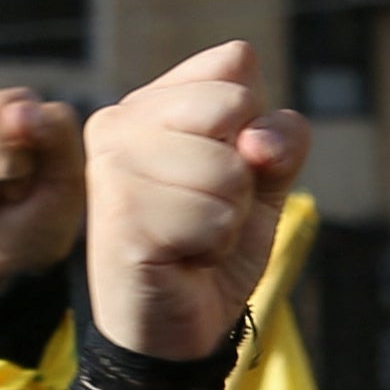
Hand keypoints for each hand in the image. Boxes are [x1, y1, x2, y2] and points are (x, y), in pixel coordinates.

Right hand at [80, 43, 305, 361]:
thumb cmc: (212, 245)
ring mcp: (111, 167)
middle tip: (208, 208)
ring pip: (226, 166)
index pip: (234, 65)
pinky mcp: (119, 216)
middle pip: (231, 104)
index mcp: (150, 103)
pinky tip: (181, 257)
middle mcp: (118, 122)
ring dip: (228, 216)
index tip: (229, 169)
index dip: (257, 123)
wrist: (179, 324)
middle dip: (244, 171)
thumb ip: (278, 143)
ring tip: (193, 236)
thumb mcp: (263, 185)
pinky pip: (211, 216)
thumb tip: (260, 140)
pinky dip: (213, 245)